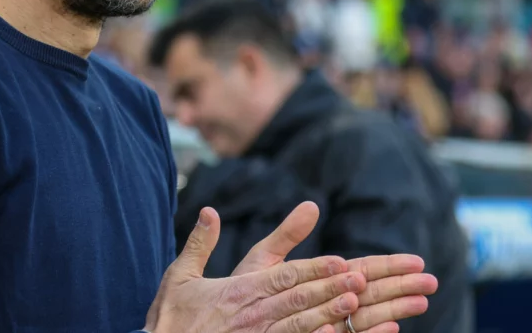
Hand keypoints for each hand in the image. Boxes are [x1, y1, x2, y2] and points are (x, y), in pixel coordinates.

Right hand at [144, 203, 364, 332]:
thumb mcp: (180, 275)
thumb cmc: (170, 318)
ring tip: (354, 304)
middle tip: (361, 278)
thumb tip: (209, 211)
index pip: (282, 277)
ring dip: (328, 314)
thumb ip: (199, 243)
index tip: (338, 261)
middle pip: (297, 298)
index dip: (312, 269)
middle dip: (330, 288)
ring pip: (298, 324)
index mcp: (237, 292)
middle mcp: (251, 315)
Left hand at [230, 203, 437, 332]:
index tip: (416, 260)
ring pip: (367, 318)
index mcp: (321, 280)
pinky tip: (389, 328)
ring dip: (394, 310)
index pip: (362, 271)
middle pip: (373, 294)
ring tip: (420, 302)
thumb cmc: (244, 290)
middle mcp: (329, 304)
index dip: (389, 266)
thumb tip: (311, 204)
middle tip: (431, 281)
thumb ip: (288, 235)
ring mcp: (327, 324)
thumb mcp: (263, 259)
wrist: (225, 322)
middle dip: (402, 287)